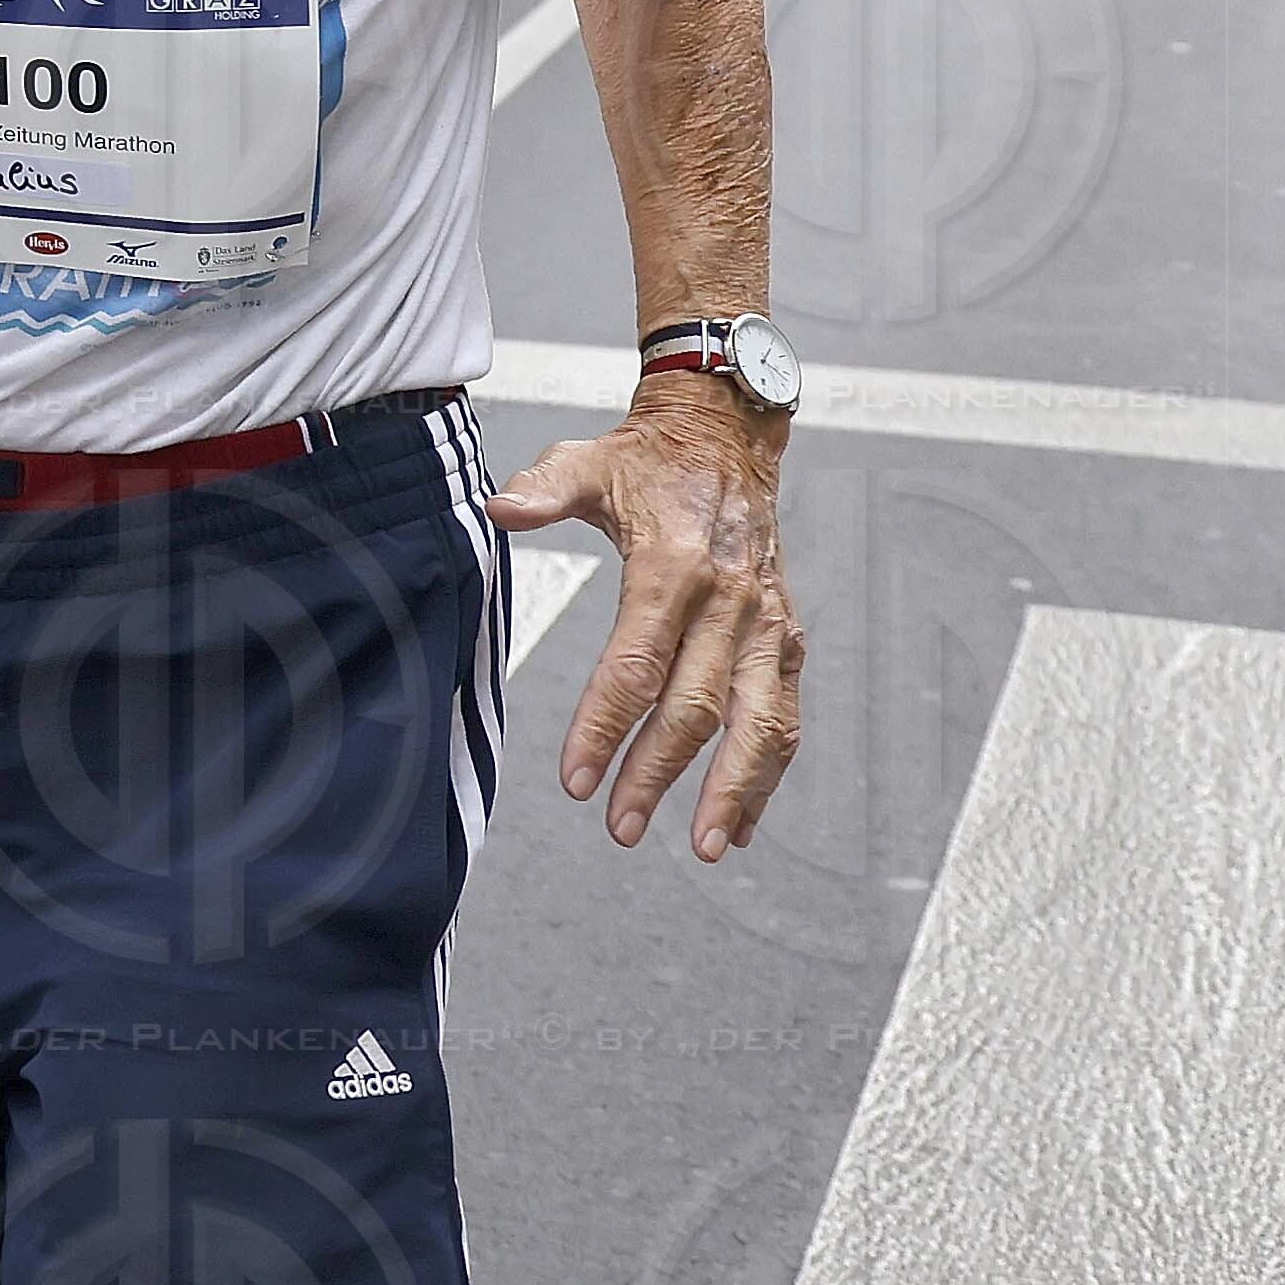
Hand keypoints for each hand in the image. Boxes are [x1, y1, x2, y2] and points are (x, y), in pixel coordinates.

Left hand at [489, 377, 806, 862]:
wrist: (727, 439)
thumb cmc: (645, 460)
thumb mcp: (587, 461)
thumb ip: (543, 488)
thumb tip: (498, 507)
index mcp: (673, 566)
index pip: (635, 663)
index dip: (603, 725)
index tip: (574, 778)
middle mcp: (728, 603)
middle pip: (695, 706)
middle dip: (657, 773)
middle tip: (620, 827)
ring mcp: (765, 626)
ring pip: (759, 723)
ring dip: (733, 790)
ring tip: (701, 845)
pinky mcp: (787, 639)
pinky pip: (784, 716)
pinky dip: (768, 773)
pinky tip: (739, 823)